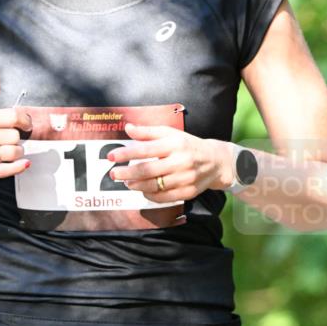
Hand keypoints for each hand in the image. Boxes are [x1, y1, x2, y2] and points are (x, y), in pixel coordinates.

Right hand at [0, 70, 31, 180]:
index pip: (11, 117)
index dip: (24, 120)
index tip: (25, 123)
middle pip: (13, 136)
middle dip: (18, 138)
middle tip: (14, 138)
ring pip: (11, 153)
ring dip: (18, 152)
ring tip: (13, 149)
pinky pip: (4, 170)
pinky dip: (18, 167)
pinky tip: (24, 163)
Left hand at [107, 123, 235, 201]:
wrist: (215, 162)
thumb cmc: (188, 145)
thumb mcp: (171, 134)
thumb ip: (148, 132)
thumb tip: (128, 128)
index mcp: (175, 144)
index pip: (146, 149)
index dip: (126, 154)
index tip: (111, 156)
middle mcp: (181, 161)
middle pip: (148, 170)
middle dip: (127, 173)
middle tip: (114, 174)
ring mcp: (185, 178)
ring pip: (154, 186)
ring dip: (137, 185)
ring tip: (127, 182)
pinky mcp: (188, 192)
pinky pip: (164, 197)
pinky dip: (150, 195)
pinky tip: (143, 189)